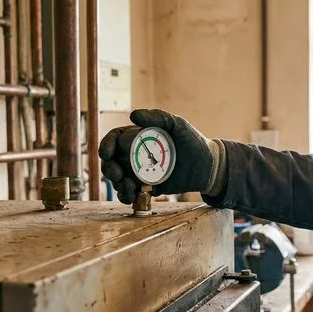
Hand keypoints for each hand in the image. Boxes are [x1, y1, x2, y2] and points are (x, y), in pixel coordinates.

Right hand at [98, 109, 226, 203]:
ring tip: (129, 186)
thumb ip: (157, 117)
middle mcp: (135, 155)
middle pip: (111, 162)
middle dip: (109, 169)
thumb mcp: (176, 124)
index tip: (107, 153)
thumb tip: (132, 115)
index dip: (106, 145)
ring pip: (118, 180)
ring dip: (117, 185)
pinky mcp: (147, 188)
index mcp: (137, 137)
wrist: (206, 165)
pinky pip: (130, 193)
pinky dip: (126, 196)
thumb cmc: (191, 140)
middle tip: (117, 174)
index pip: (114, 140)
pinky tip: (132, 195)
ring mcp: (140, 172)